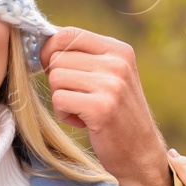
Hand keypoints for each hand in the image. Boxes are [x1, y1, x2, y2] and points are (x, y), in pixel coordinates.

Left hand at [40, 27, 173, 185]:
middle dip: (58, 81)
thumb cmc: (118, 114)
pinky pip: (59, 100)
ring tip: (82, 110)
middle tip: (78, 97)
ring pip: (55, 78)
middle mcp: (117, 63)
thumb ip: (85, 57)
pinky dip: (64, 114)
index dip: (49, 49)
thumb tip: (43, 43)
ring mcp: (111, 84)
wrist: (141, 153)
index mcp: (119, 50)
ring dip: (61, 99)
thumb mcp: (111, 76)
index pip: (69, 33)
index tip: (50, 67)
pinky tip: (83, 122)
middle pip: (57, 58)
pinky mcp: (101, 107)